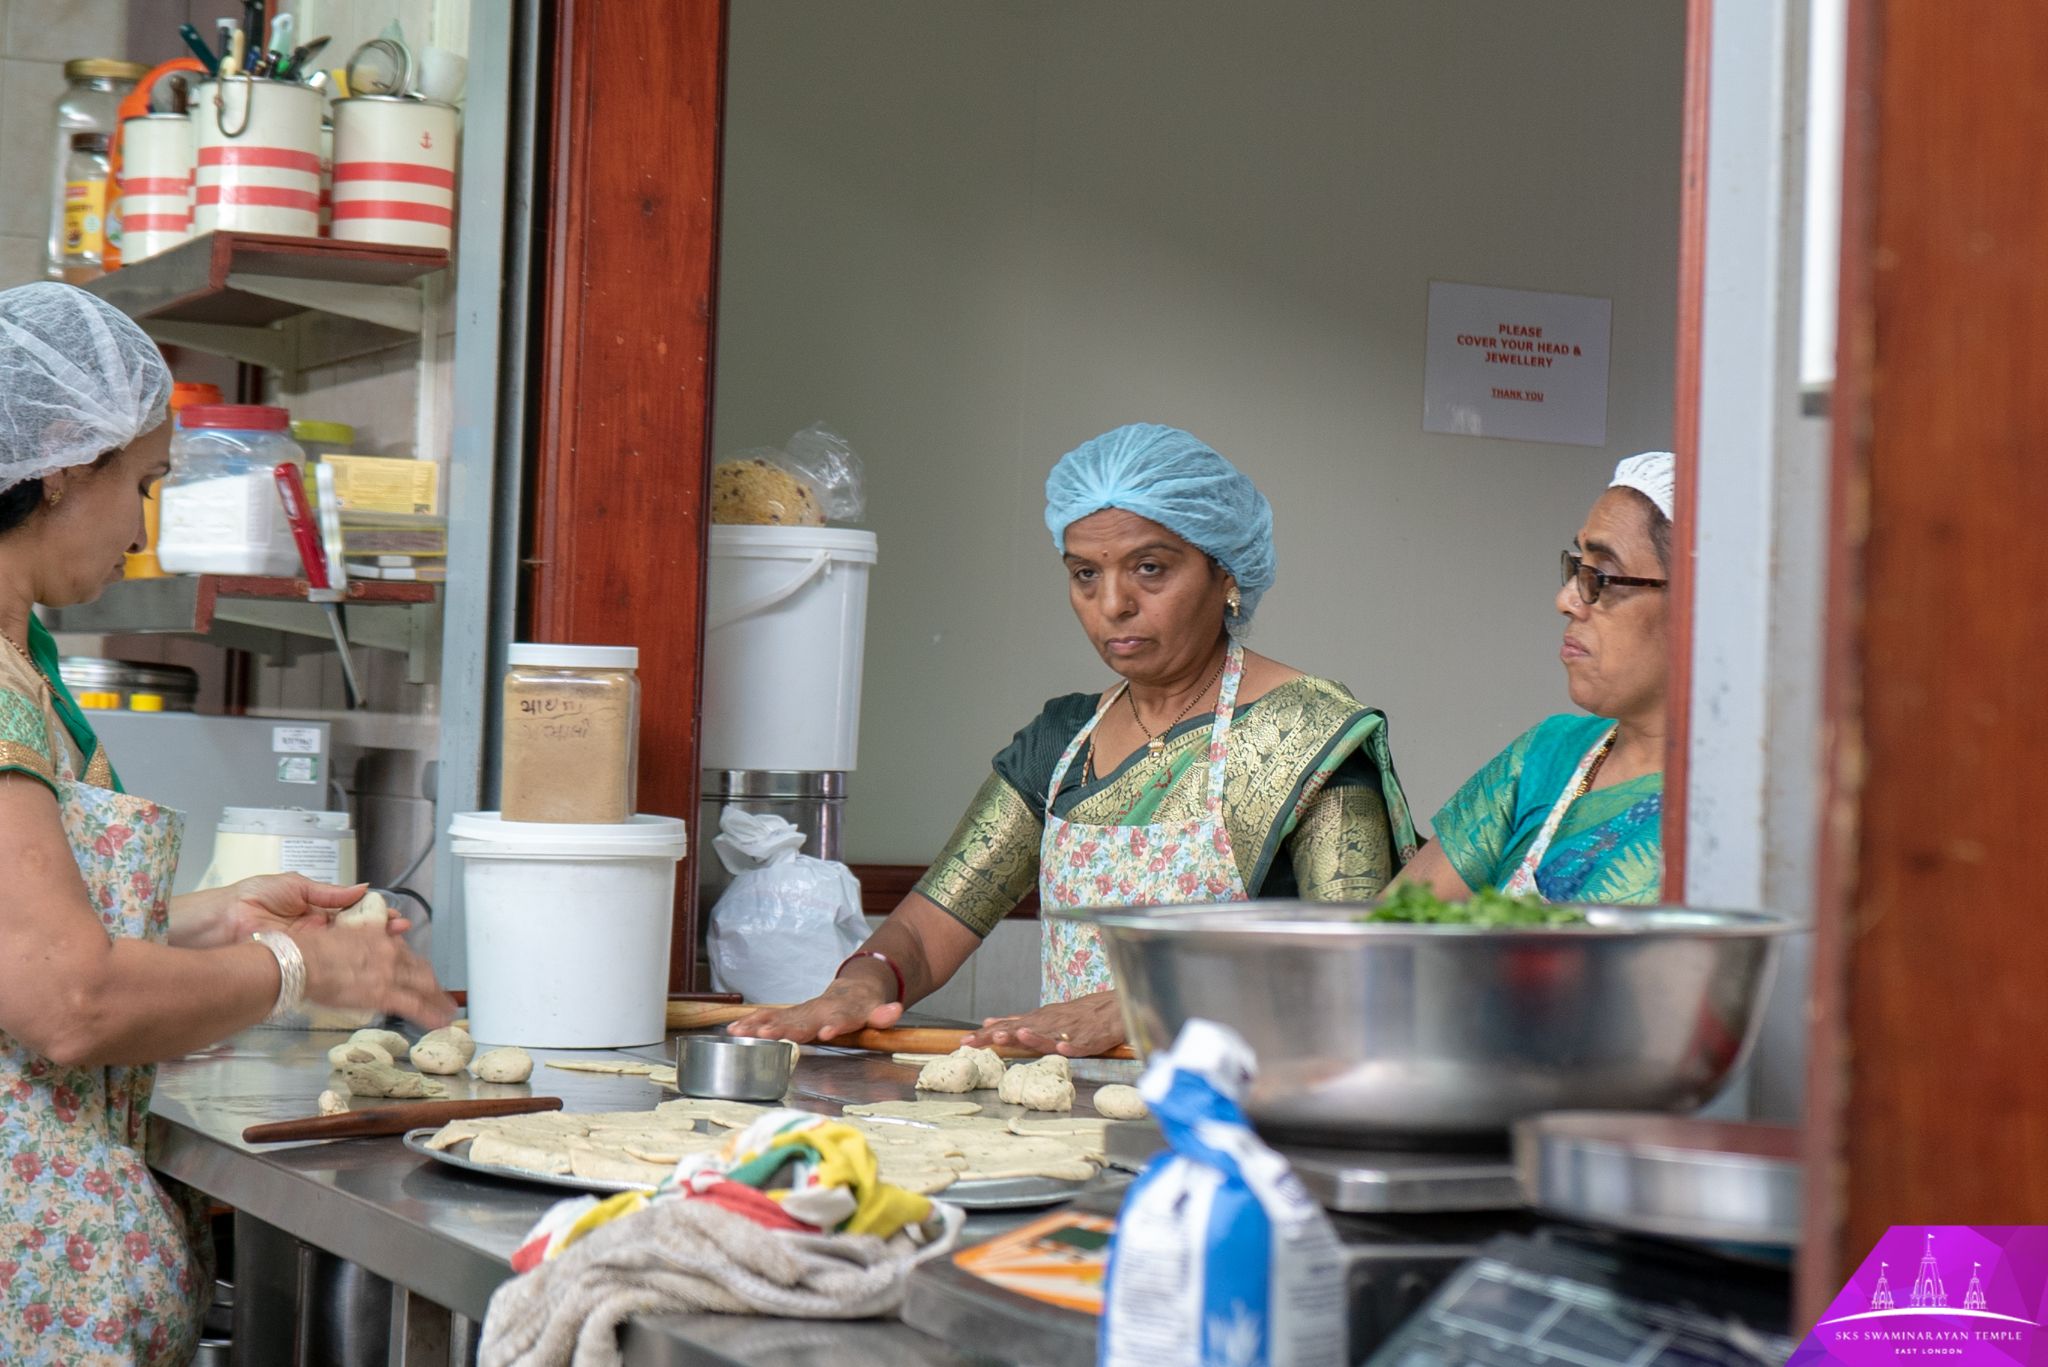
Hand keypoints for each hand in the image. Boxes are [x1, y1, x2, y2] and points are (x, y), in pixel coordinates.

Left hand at [221, 876, 407, 943]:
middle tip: (401, 931)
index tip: (393, 914)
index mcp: (317, 909)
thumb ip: (329, 892)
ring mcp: (311, 947)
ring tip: (393, 945)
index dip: (373, 913)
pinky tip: (367, 960)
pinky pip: (329, 961)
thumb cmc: (254, 896)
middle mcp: (317, 930)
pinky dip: (348, 960)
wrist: (223, 919)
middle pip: (354, 932)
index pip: (352, 912)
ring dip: (369, 947)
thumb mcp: (296, 885)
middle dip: (379, 931)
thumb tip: (362, 888)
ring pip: (346, 948)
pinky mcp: (303, 961)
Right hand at [290, 918, 452, 1029]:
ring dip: (438, 999)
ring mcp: (389, 972)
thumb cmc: (306, 952)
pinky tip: (440, 1022)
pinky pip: (415, 1005)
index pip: (403, 952)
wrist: (299, 961)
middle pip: (419, 968)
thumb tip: (354, 958)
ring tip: (447, 1010)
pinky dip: (431, 1014)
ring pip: (423, 986)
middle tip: (442, 994)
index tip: (418, 972)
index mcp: (376, 937)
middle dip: (432, 983)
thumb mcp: (335, 939)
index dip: (413, 965)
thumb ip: (352, 946)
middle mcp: (388, 951)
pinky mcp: (384, 993)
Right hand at [727, 972, 902, 1043]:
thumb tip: (895, 1009)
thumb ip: (883, 1014)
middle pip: (801, 1019)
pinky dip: (751, 1023)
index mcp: (841, 1011)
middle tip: (767, 1034)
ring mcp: (801, 1012)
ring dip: (760, 1025)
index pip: (838, 1018)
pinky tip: (733, 1029)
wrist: (852, 990)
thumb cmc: (863, 1006)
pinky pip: (768, 1018)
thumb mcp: (878, 1010)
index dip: (833, 1024)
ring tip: (742, 1032)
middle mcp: (818, 1009)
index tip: (825, 1032)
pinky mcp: (789, 1016)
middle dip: (784, 1027)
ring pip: (779, 1018)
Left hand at [964, 991, 1124, 1057]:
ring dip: (1034, 1036)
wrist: (1109, 1009)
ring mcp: (1068, 1032)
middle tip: (983, 1039)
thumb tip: (988, 1023)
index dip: (986, 1035)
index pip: (1007, 1027)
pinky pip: (1079, 1045)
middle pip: (1022, 1030)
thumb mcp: (1041, 1017)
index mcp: (1036, 1021)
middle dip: (1002, 1034)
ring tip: (1019, 1036)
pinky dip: (1071, 1046)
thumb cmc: (1074, 1016)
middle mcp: (1048, 1025)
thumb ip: (1015, 1022)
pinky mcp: (1088, 1040)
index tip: (964, 1041)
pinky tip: (1063, 1049)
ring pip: (1049, 1036)